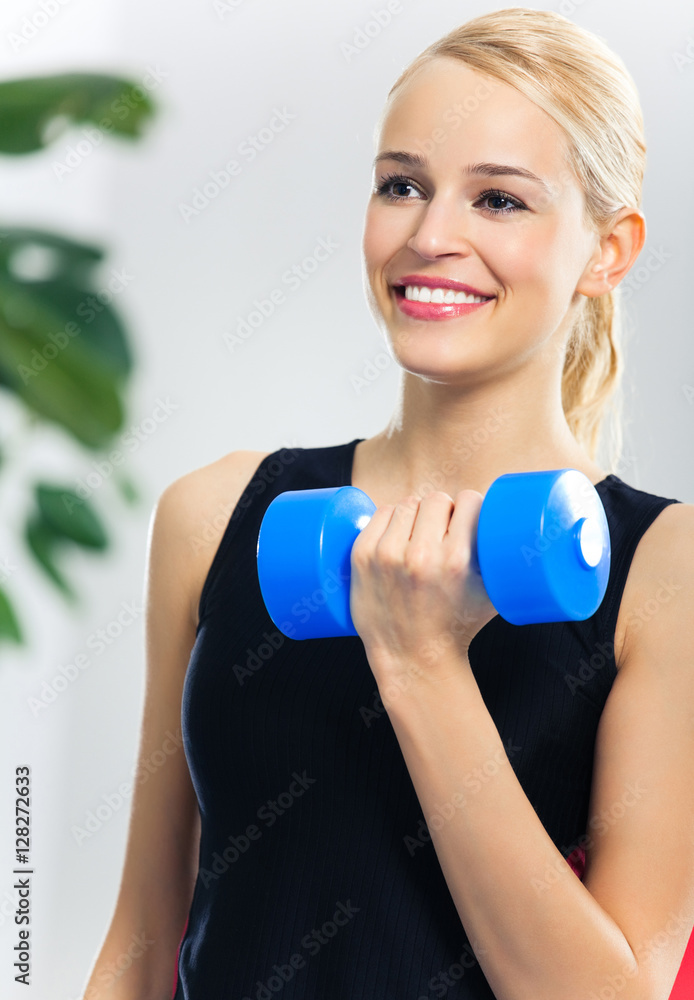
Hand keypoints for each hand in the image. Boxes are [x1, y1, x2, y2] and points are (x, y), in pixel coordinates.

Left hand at [349, 490, 497, 688]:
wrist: (413, 659)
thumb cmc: (457, 627)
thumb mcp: (492, 595)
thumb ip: (503, 560)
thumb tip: (515, 524)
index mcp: (456, 560)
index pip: (467, 501)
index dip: (469, 506)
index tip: (467, 517)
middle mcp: (420, 555)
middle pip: (436, 499)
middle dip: (443, 511)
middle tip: (443, 530)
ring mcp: (387, 554)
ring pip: (408, 504)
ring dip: (417, 513)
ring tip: (420, 534)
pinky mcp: (363, 555)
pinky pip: (382, 513)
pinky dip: (391, 518)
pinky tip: (398, 532)